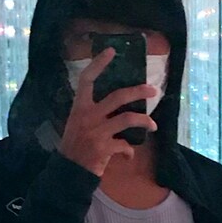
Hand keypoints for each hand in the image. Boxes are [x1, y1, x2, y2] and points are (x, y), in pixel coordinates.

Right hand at [58, 49, 157, 177]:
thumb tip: (115, 105)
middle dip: (138, 92)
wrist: (68, 171)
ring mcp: (97, 132)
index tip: (111, 51)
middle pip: (118, 97)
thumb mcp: (76, 124)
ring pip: (127, 119)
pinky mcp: (104, 149)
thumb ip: (92, 112)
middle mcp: (88, 116)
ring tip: (153, 125)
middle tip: (153, 91)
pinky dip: (129, 151)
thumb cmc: (74, 146)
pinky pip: (124, 145)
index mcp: (79, 107)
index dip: (98, 64)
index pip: (87, 79)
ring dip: (144, 121)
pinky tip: (129, 155)